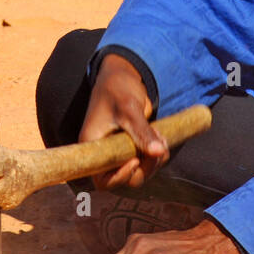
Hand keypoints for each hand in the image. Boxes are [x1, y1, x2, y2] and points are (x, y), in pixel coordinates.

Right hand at [78, 53, 168, 189]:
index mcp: (93, 146)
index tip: (135, 159)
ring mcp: (119, 150)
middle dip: (146, 167)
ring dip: (155, 159)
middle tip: (159, 148)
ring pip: (140, 171)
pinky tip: (160, 135)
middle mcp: (104, 153)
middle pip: (126, 178)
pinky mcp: (132, 145)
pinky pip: (146, 160)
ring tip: (159, 135)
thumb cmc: (118, 87)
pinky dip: (158, 153)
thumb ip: (142, 131)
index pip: (103, 179)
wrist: (123, 74)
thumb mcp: (129, 108)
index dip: (120, 177)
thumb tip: (159, 152)